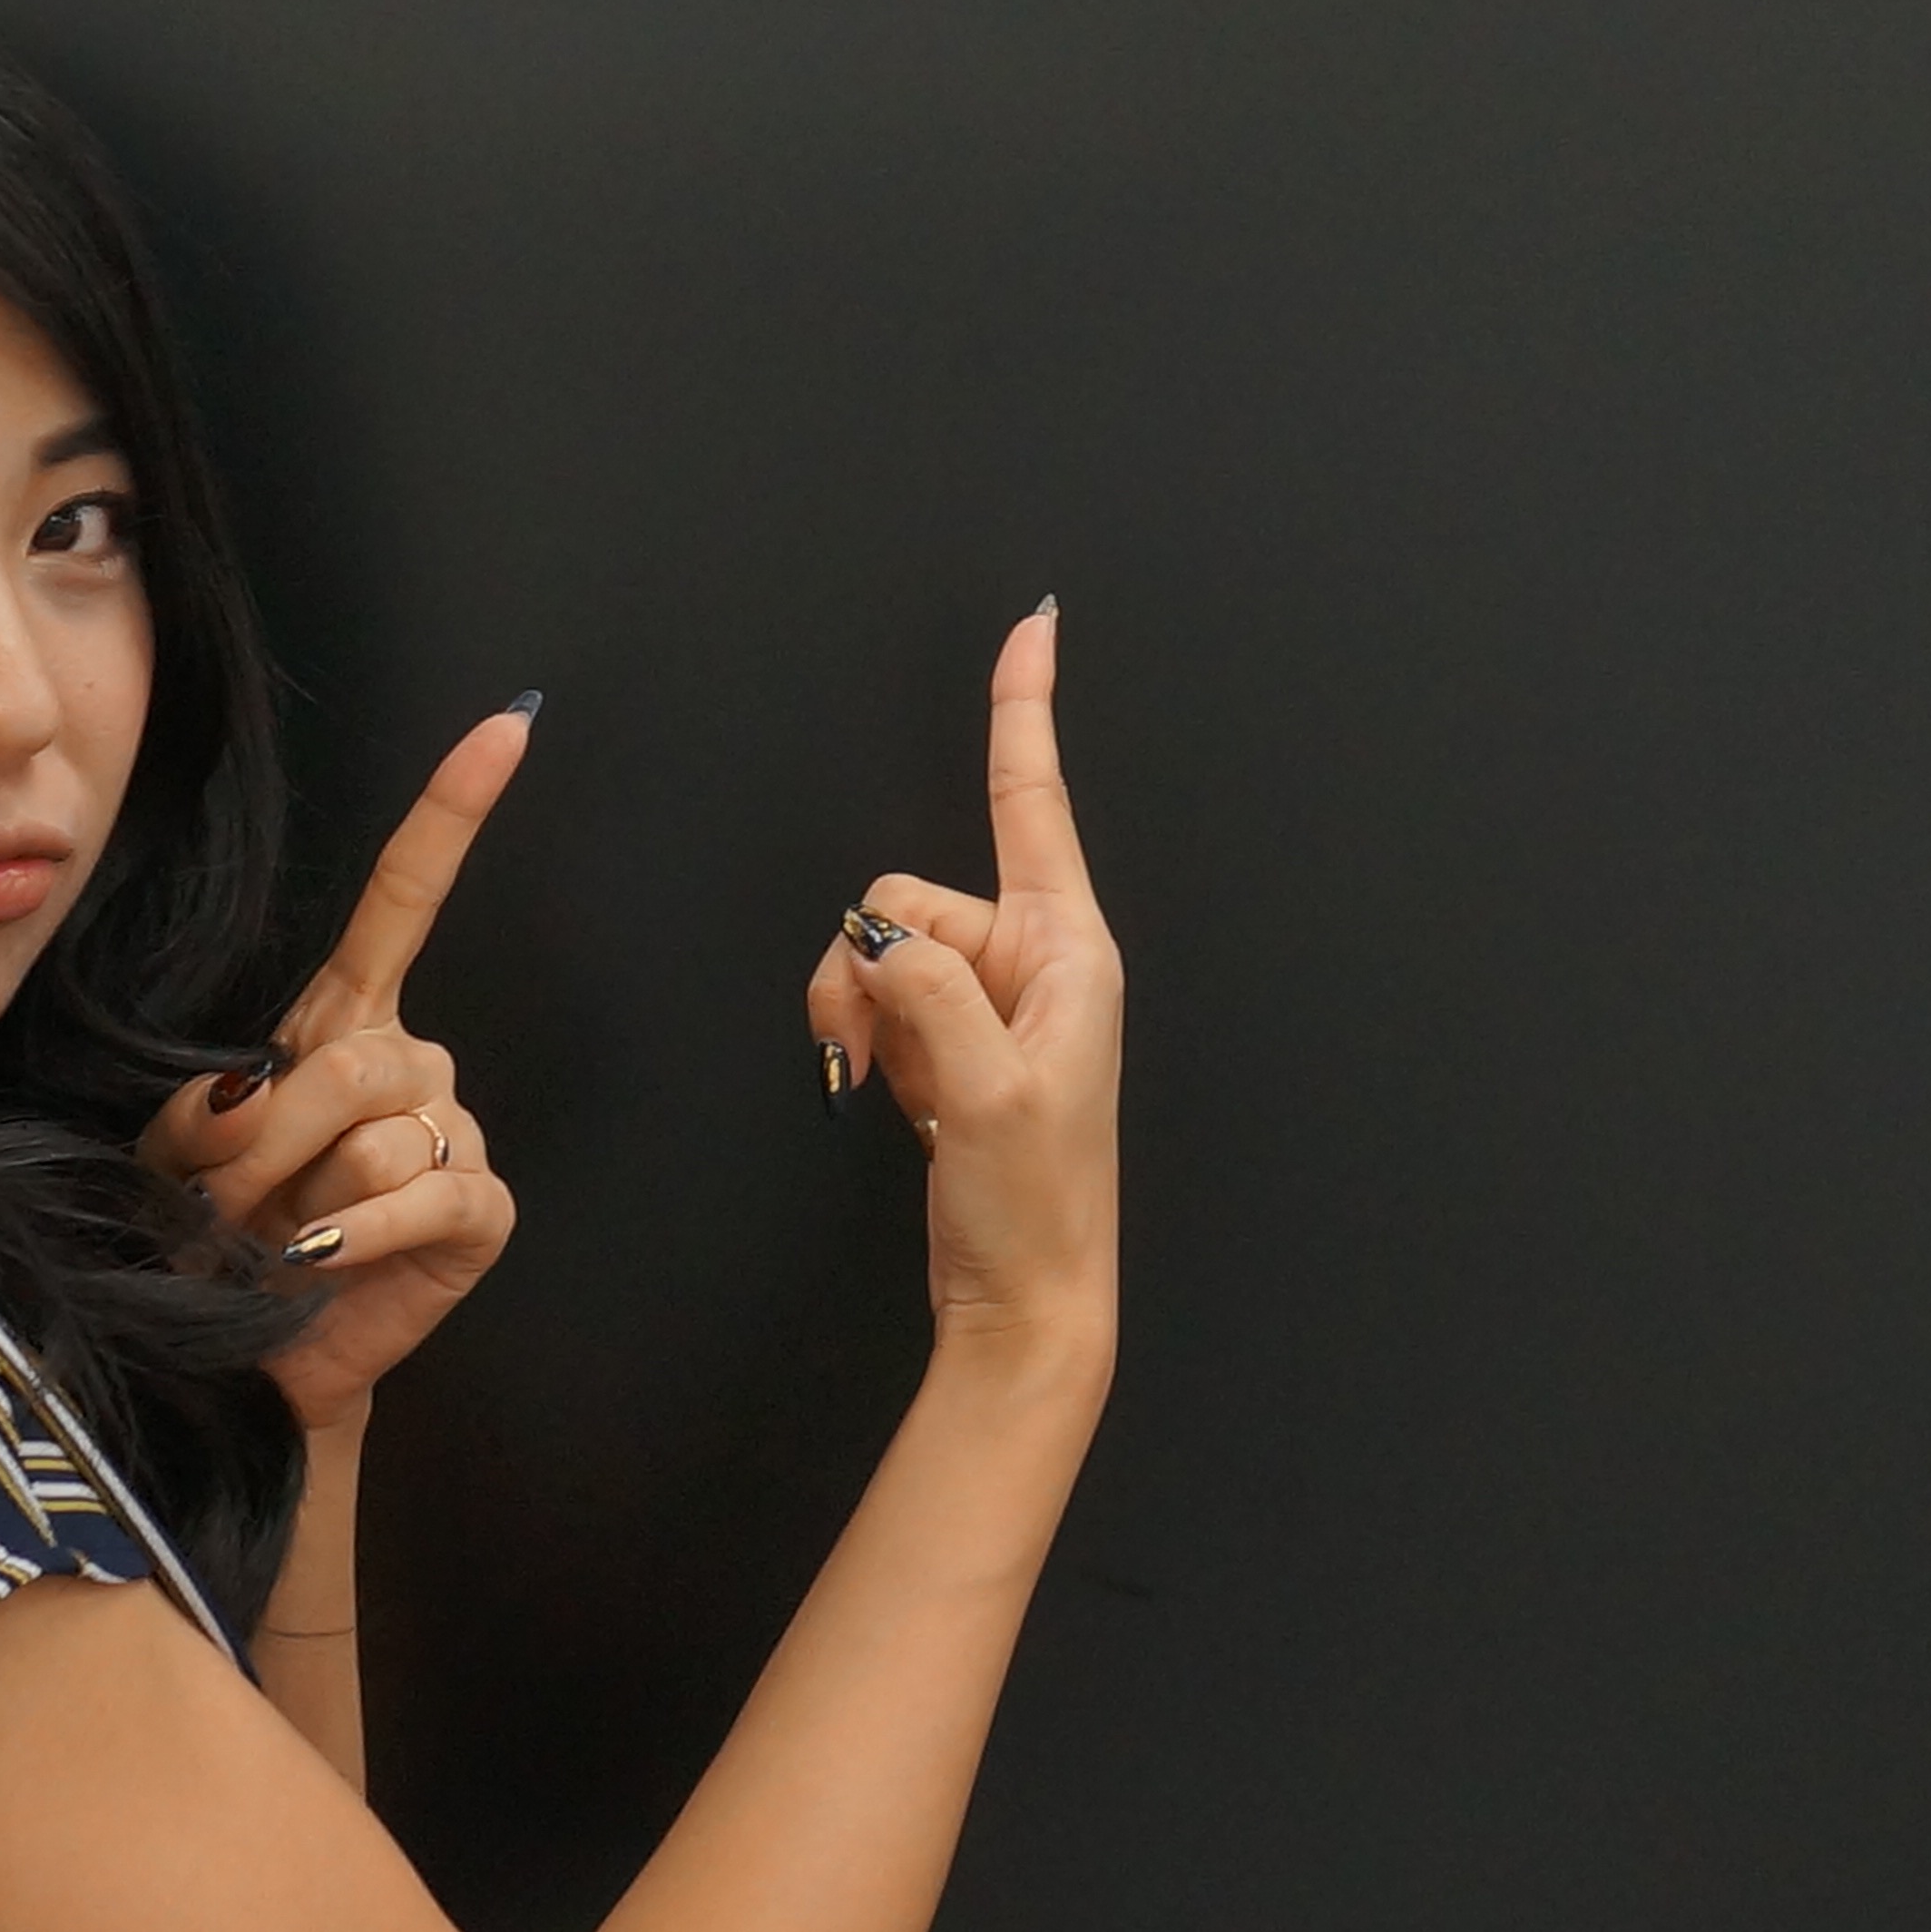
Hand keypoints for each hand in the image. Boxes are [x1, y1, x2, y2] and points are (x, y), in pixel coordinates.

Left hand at [144, 701, 533, 1434]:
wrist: (242, 1351)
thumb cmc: (211, 1239)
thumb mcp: (182, 1148)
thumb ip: (216, 1104)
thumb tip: (257, 1092)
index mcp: (343, 1020)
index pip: (405, 897)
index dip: (453, 814)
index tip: (510, 727)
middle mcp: (411, 1065)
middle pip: (356, 1061)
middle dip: (266, 1142)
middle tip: (215, 1207)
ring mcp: (453, 1135)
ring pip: (380, 1136)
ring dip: (296, 1200)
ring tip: (264, 1243)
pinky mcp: (478, 1213)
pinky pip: (422, 1199)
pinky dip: (354, 1238)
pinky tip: (312, 1262)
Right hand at [803, 605, 1121, 1358]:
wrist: (1026, 1302)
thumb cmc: (1035, 1205)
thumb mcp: (988, 1089)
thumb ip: (926, 990)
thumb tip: (873, 939)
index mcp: (1069, 952)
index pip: (1033, 804)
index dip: (1023, 712)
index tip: (1031, 629)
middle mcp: (1034, 964)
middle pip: (906, 898)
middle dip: (871, 969)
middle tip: (887, 1061)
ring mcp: (989, 1007)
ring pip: (877, 954)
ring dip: (861, 1016)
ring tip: (892, 1091)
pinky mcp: (953, 1049)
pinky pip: (878, 1006)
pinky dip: (869, 1047)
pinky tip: (899, 1105)